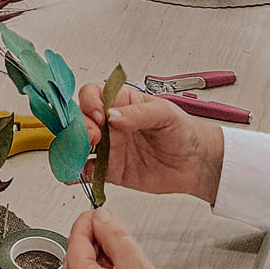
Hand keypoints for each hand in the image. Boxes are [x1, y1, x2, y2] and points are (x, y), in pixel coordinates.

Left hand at [62, 207, 198, 268]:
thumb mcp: (138, 266)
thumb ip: (115, 236)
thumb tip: (102, 218)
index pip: (75, 241)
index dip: (88, 222)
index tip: (98, 213)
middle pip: (74, 259)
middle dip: (91, 242)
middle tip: (110, 233)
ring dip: (95, 263)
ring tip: (121, 259)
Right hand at [79, 83, 223, 203]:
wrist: (197, 164)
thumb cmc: (183, 131)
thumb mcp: (164, 114)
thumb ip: (137, 113)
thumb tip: (113, 114)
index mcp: (119, 102)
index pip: (91, 94)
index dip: (89, 103)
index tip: (99, 116)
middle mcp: (109, 123)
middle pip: (79, 119)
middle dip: (78, 128)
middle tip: (92, 138)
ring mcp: (107, 147)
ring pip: (78, 144)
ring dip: (72, 149)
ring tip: (77, 157)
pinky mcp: (110, 170)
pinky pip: (87, 170)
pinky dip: (76, 172)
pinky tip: (75, 173)